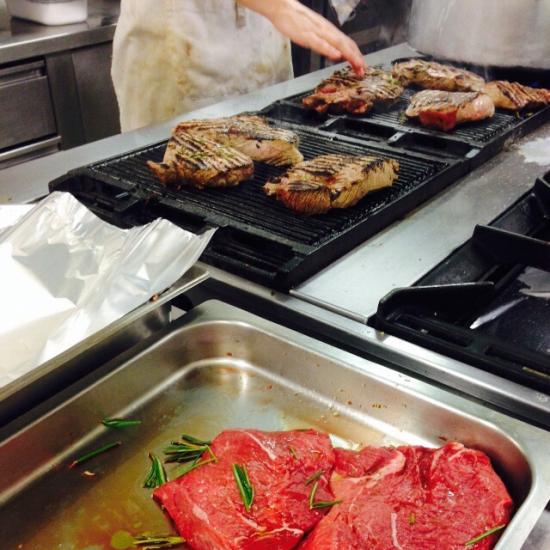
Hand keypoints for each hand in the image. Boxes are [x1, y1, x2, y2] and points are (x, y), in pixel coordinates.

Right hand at [238, 0, 364, 75]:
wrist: (282, 8)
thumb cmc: (296, 20)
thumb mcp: (314, 33)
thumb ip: (325, 42)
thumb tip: (336, 53)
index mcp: (328, 30)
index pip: (347, 42)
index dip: (356, 54)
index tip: (361, 66)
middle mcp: (326, 30)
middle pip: (346, 44)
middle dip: (356, 57)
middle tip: (362, 69)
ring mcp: (317, 32)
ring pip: (337, 43)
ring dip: (348, 54)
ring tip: (356, 64)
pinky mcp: (307, 35)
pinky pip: (320, 43)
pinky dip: (329, 49)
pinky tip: (336, 55)